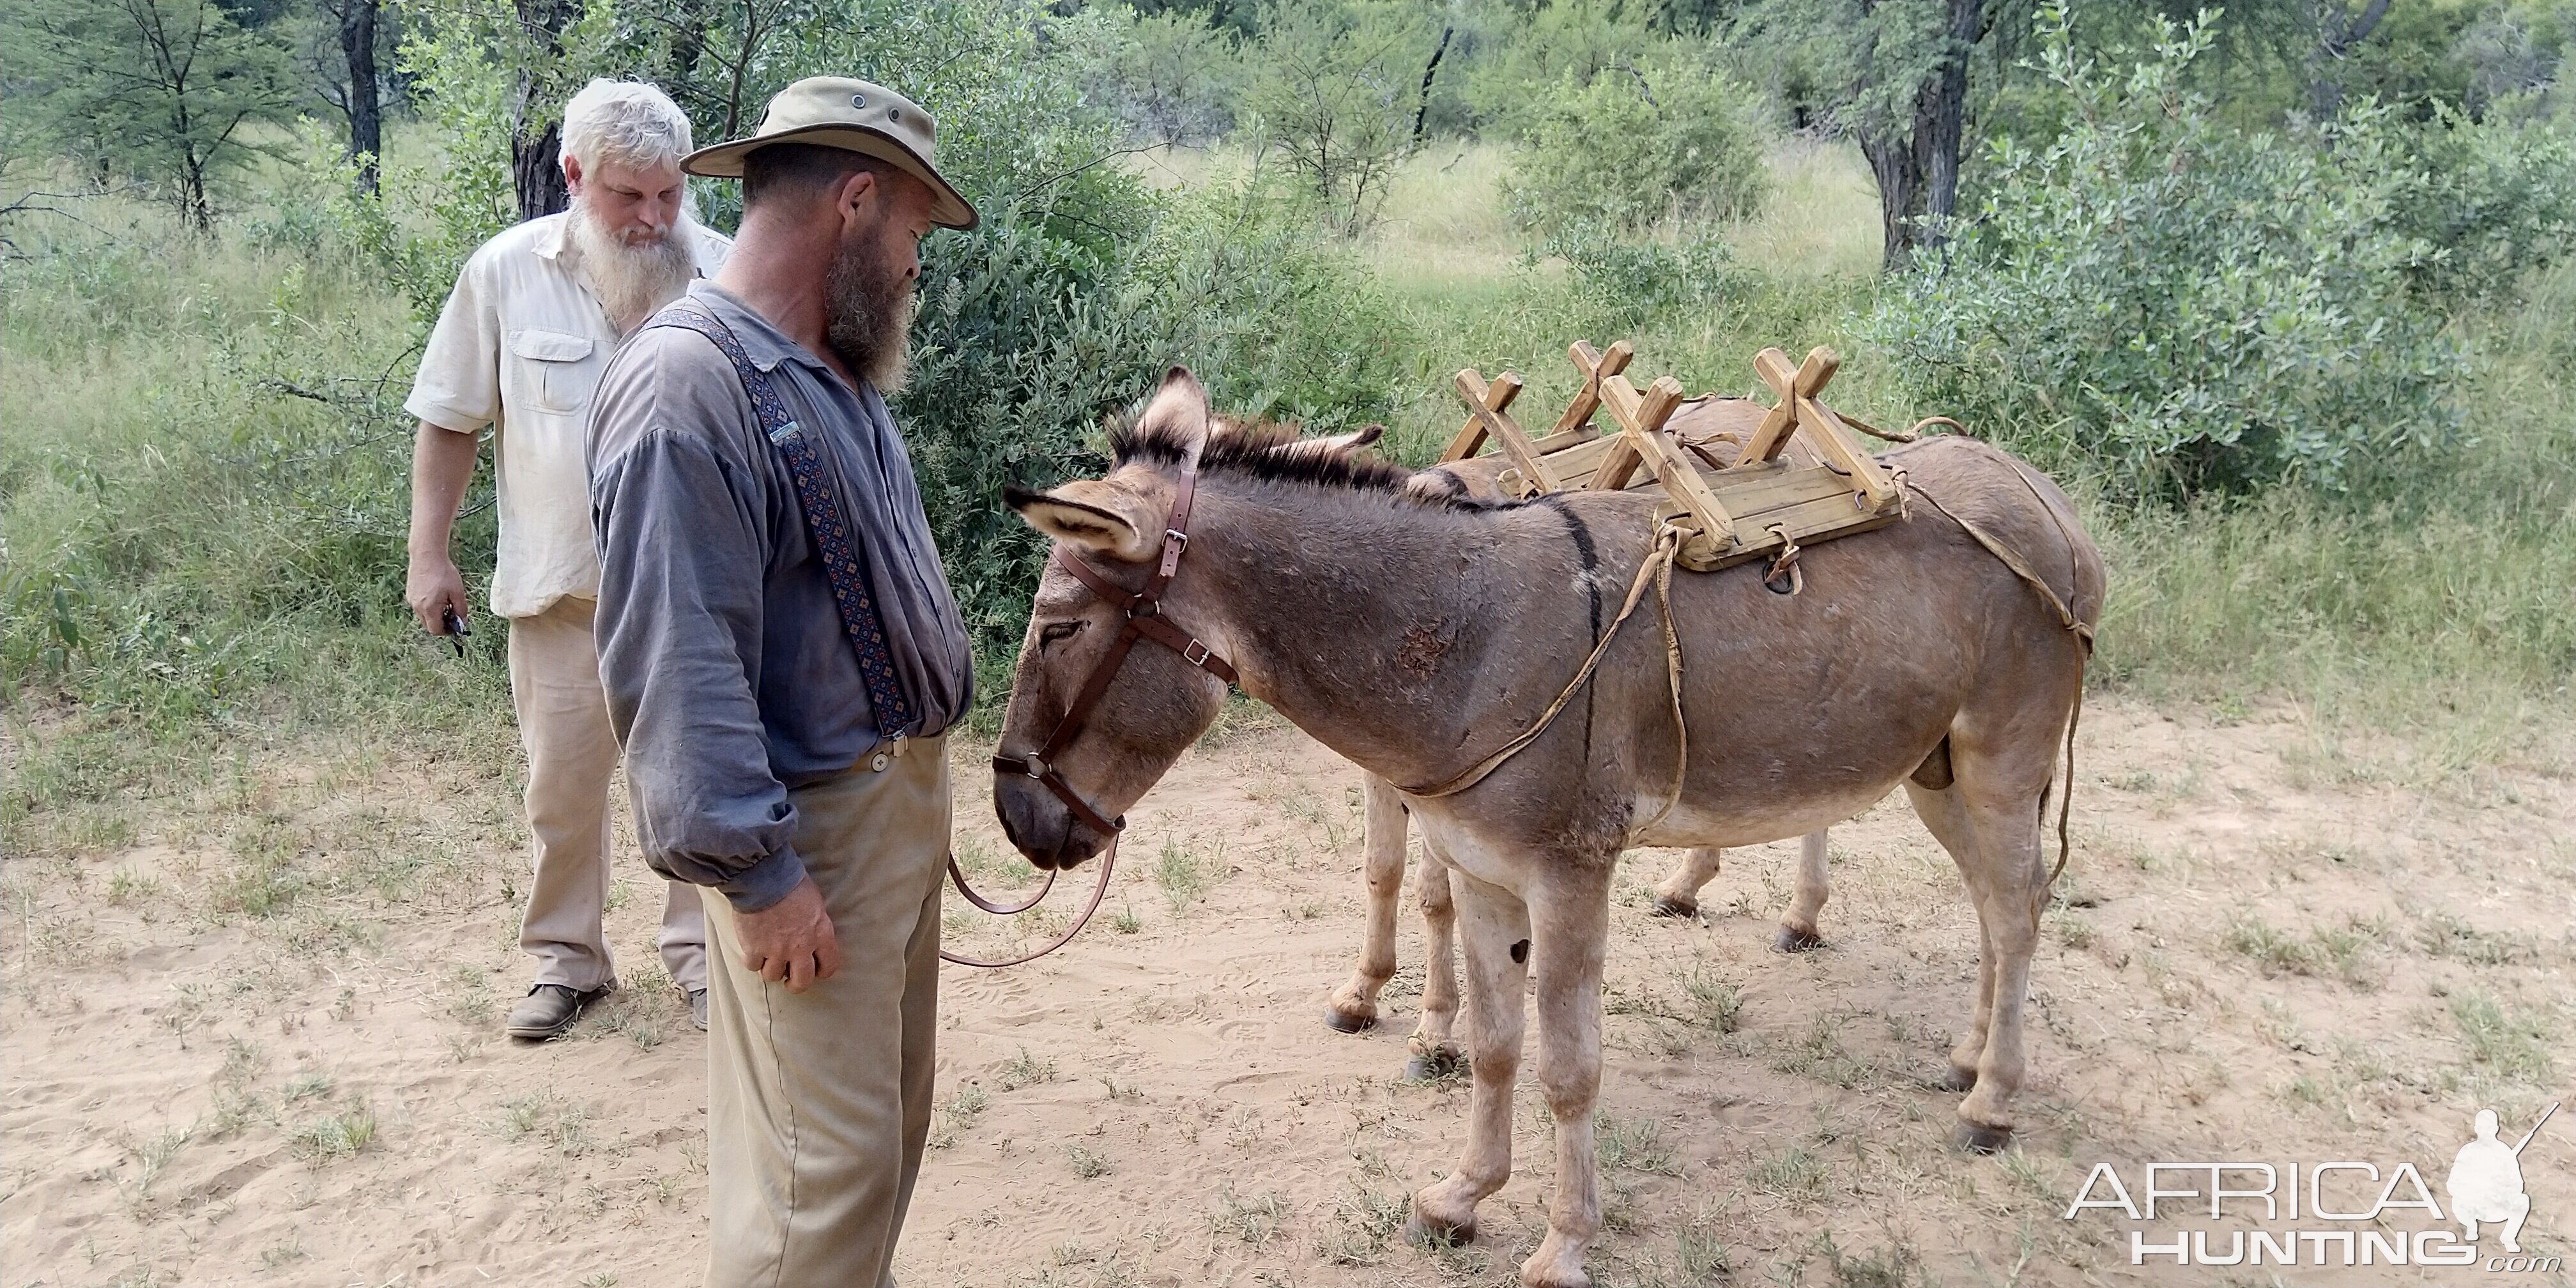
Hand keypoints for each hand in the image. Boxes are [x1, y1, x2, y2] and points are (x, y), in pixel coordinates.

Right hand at [407, 554, 469, 635]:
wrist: (427, 556)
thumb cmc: (444, 572)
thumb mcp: (458, 592)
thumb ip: (461, 610)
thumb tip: (462, 623)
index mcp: (429, 608)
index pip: (436, 630)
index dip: (446, 631)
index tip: (455, 625)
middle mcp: (417, 607)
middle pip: (428, 626)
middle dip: (440, 624)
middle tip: (451, 614)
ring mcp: (411, 601)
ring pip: (423, 617)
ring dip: (434, 615)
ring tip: (444, 601)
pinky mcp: (409, 594)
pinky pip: (419, 607)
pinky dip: (427, 607)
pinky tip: (436, 595)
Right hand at [734, 876, 840, 991]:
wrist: (763, 877)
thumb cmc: (791, 882)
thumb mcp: (815, 903)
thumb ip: (816, 925)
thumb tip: (813, 935)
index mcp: (821, 934)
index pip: (829, 966)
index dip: (821, 972)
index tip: (814, 970)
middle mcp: (800, 947)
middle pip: (801, 982)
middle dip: (795, 984)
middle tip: (789, 979)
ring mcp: (776, 950)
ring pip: (773, 976)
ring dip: (770, 968)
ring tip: (767, 958)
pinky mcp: (754, 949)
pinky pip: (752, 966)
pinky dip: (752, 960)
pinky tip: (752, 949)